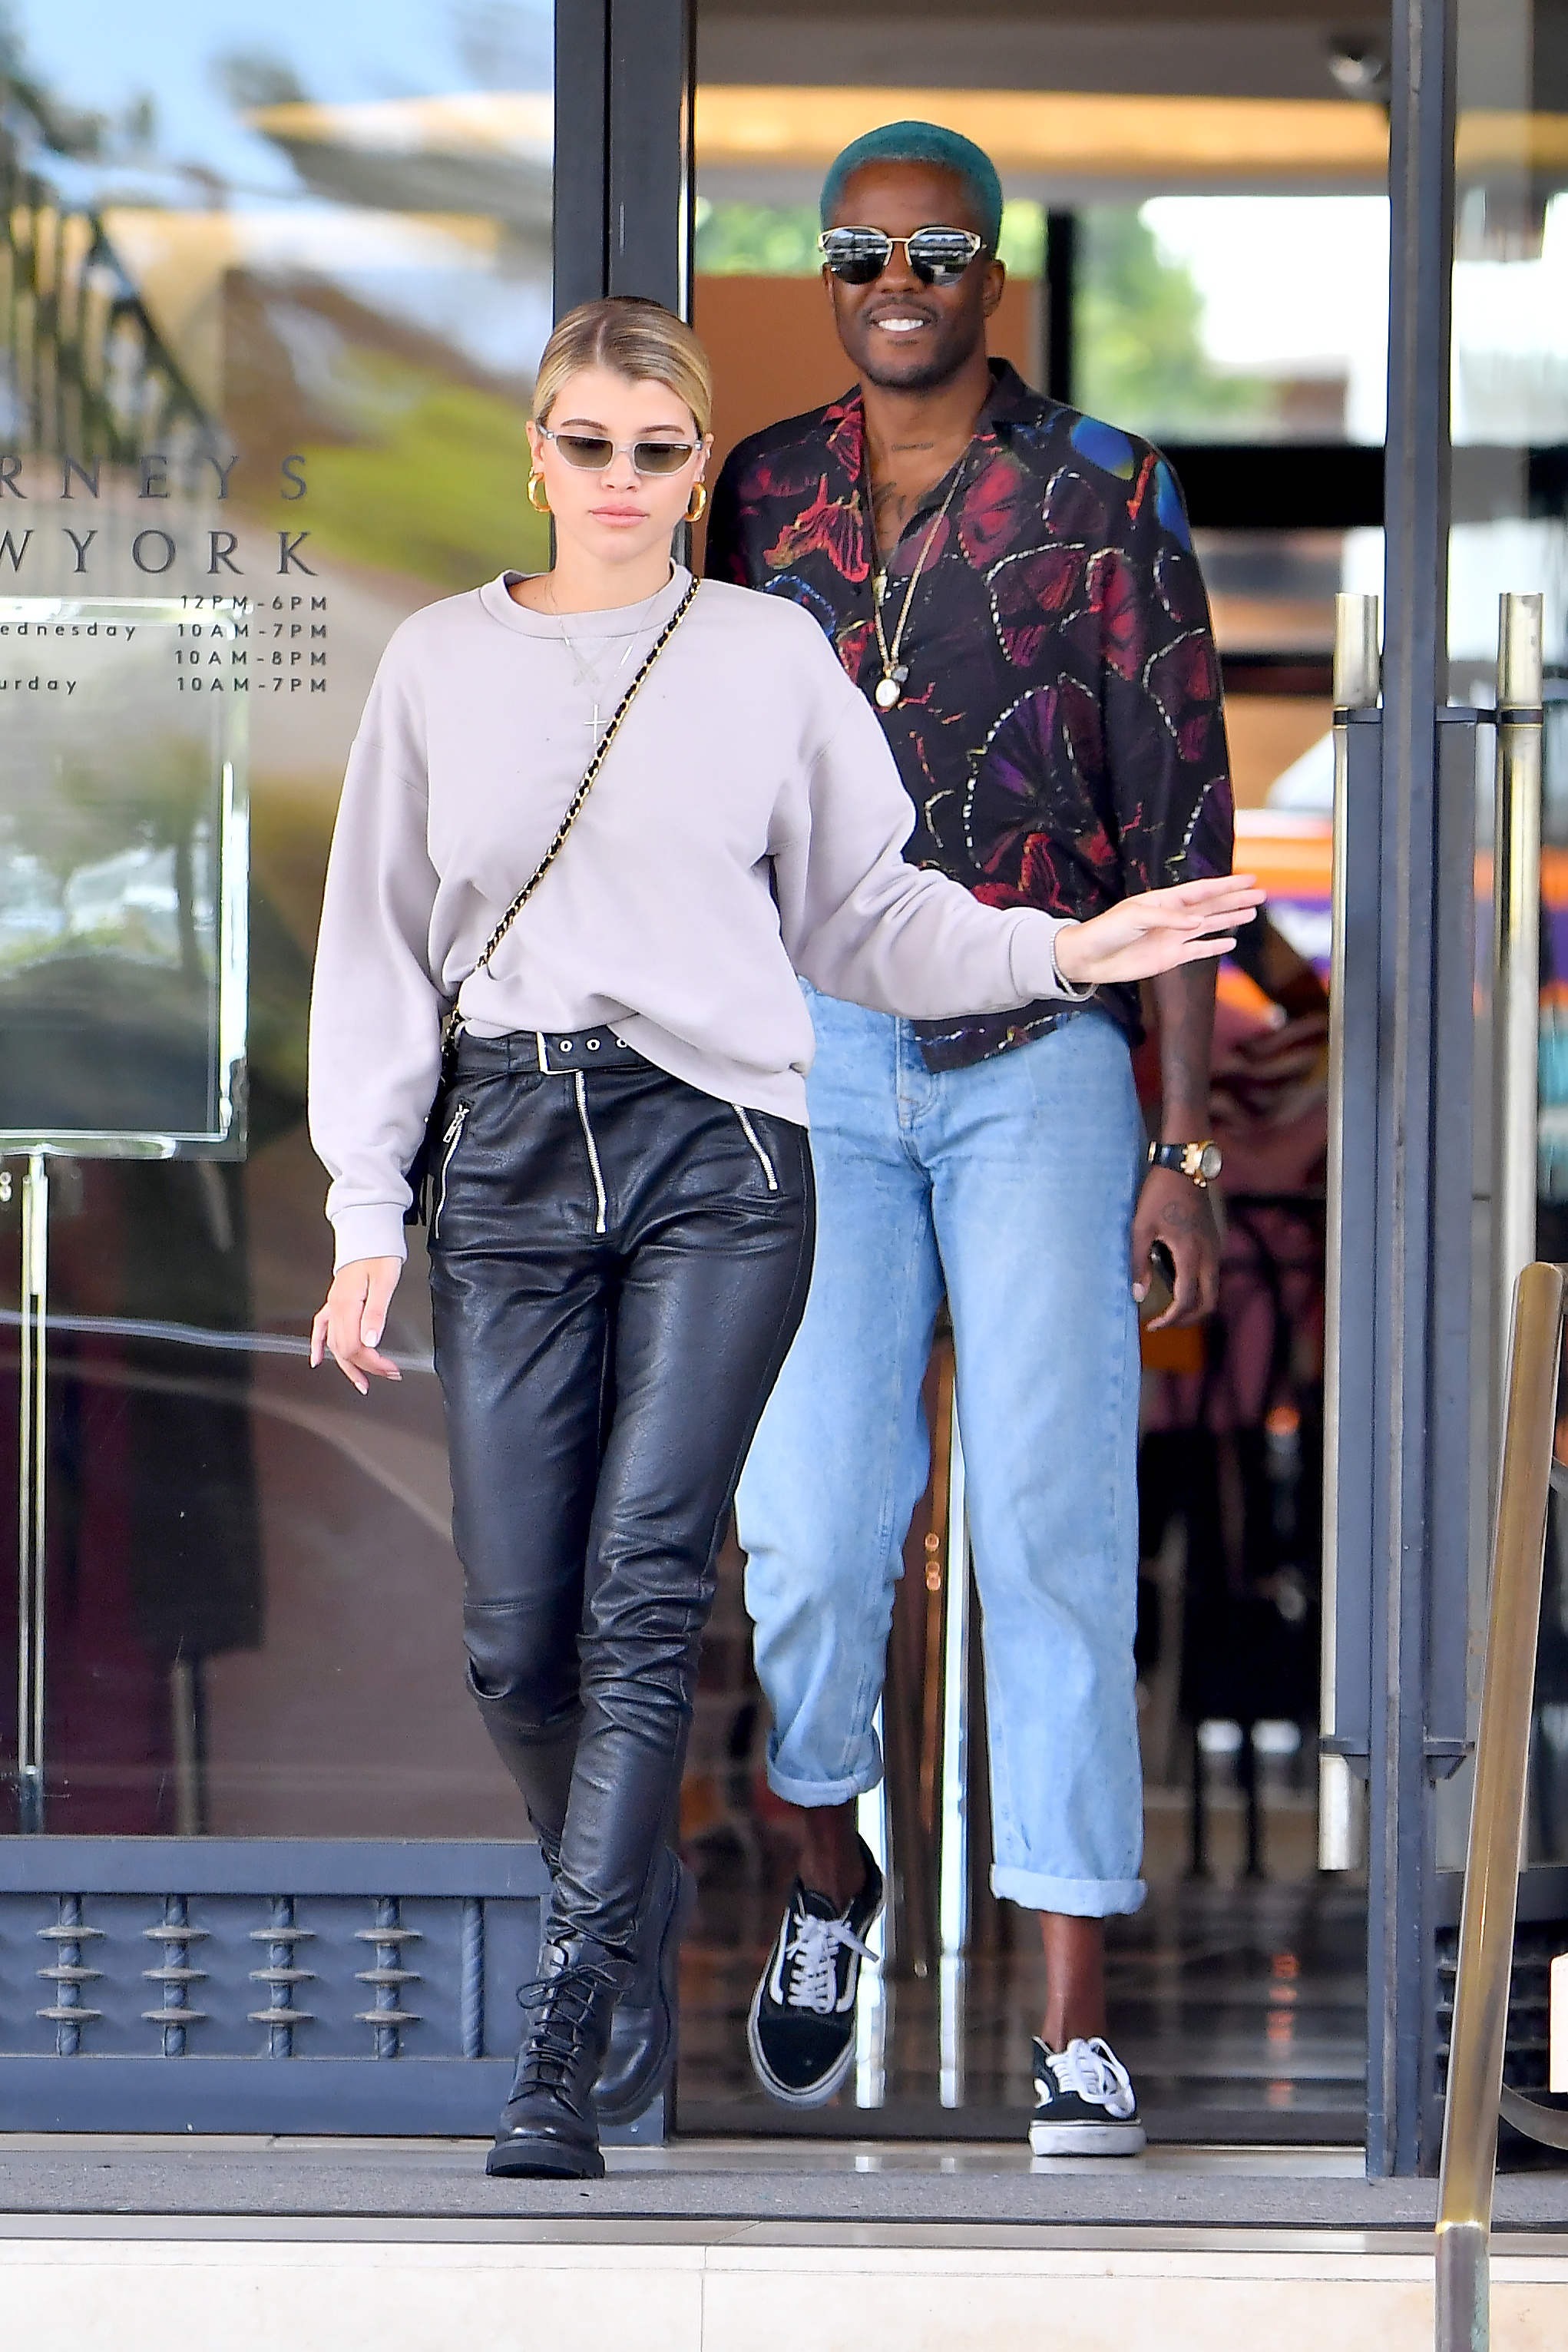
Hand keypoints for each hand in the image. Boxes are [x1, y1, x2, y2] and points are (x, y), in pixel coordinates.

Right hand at [310, 1257, 404, 1393]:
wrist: (368, 1232)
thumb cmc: (379, 1253)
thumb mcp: (384, 1281)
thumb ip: (376, 1313)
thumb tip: (370, 1341)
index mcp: (347, 1304)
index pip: (355, 1346)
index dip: (373, 1362)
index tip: (391, 1369)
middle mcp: (336, 1308)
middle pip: (345, 1349)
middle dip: (366, 1366)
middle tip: (388, 1375)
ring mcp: (333, 1305)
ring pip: (334, 1343)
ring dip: (348, 1364)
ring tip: (361, 1381)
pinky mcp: (335, 1302)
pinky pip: (321, 1327)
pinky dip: (318, 1344)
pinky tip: (316, 1359)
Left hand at [1054, 875, 1262, 987]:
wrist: (1089, 958)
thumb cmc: (1107, 930)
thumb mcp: (1135, 917)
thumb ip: (1168, 919)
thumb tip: (1197, 924)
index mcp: (1164, 900)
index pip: (1202, 891)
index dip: (1226, 885)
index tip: (1248, 878)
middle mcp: (1172, 917)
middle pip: (1211, 906)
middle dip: (1235, 900)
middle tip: (1260, 895)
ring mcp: (1172, 937)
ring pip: (1209, 926)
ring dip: (1230, 919)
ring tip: (1251, 913)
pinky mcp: (1169, 958)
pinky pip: (1198, 951)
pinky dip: (1214, 947)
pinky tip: (1231, 942)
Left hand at [1131, 1166, 1219, 1328]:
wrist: (1185, 1164)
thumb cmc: (1158, 1193)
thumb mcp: (1140, 1228)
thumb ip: (1138, 1264)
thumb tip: (1139, 1296)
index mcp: (1191, 1254)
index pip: (1186, 1301)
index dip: (1170, 1319)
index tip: (1152, 1325)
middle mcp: (1210, 1254)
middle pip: (1208, 1303)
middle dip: (1187, 1319)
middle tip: (1163, 1322)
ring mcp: (1216, 1247)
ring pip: (1213, 1289)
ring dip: (1194, 1303)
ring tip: (1168, 1306)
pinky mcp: (1216, 1240)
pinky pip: (1212, 1274)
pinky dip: (1198, 1287)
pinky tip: (1176, 1282)